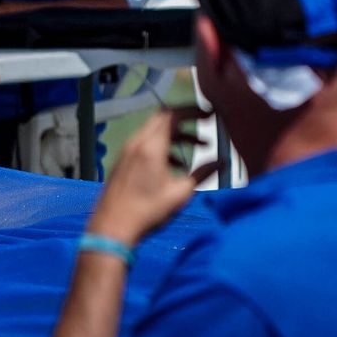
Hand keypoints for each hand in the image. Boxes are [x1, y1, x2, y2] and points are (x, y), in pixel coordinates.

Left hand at [86, 106, 219, 245]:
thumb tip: (223, 161)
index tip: (210, 113)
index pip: (172, 115)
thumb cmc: (148, 210)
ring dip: (178, 135)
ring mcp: (128, 150)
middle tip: (207, 123)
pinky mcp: (124, 160)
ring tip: (202, 146)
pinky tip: (178, 164)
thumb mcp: (181, 193)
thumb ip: (203, 173)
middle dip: (187, 118)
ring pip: (155, 131)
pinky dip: (165, 146)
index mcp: (151, 146)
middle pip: (163, 118)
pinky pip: (146, 143)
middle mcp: (137, 142)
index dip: (192, 110)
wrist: (113, 226)